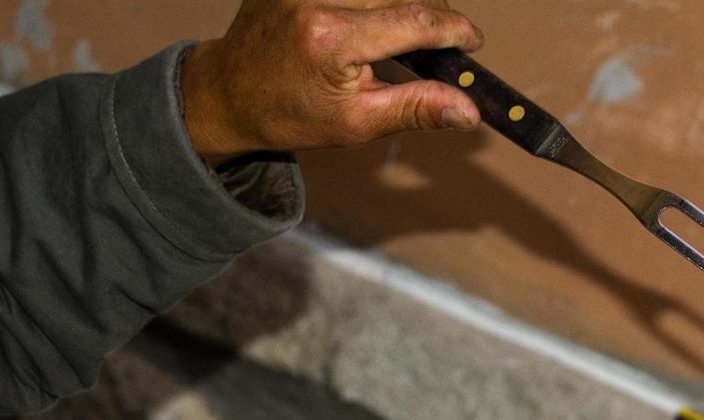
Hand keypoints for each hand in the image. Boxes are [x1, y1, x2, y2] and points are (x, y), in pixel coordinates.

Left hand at [181, 0, 483, 165]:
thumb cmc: (291, 113)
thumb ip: (416, 109)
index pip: (415, 19)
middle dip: (433, 14)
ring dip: (406, 2)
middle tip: (444, 43)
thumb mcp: (357, 123)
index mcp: (332, 39)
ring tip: (412, 31)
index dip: (453, 29)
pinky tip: (378, 19)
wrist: (230, 91)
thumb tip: (468, 109)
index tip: (473, 41)